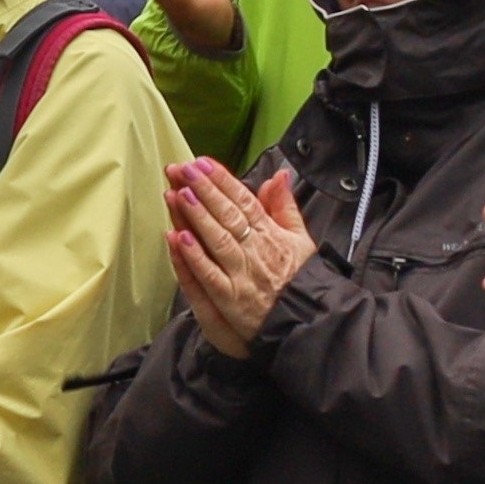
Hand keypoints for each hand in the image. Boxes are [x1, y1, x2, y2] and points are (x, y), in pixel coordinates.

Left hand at [164, 158, 310, 359]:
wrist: (307, 321)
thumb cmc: (300, 279)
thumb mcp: (300, 239)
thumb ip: (285, 207)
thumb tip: (279, 175)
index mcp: (271, 234)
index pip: (245, 201)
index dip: (223, 181)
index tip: (203, 162)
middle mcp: (255, 251)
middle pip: (228, 215)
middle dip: (205, 190)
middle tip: (184, 169)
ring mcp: (241, 275)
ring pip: (217, 240)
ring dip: (197, 216)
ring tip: (179, 193)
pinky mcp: (230, 299)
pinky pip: (208, 274)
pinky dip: (193, 256)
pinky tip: (177, 237)